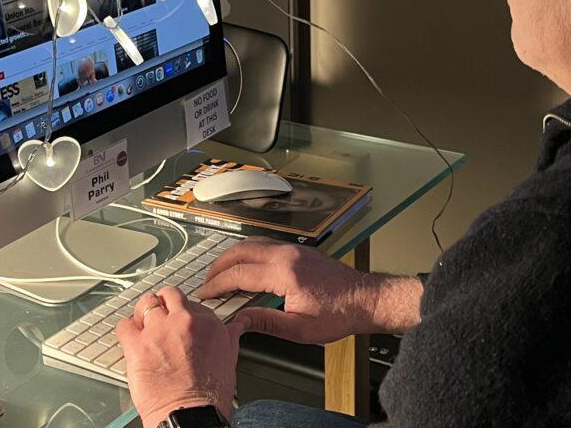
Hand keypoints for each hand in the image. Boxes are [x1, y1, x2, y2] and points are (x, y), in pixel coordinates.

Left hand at [116, 287, 243, 427]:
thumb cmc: (209, 396)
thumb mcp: (229, 359)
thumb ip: (230, 336)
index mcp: (207, 323)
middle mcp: (184, 321)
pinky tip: (129, 338)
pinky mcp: (138, 345)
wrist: (189, 417)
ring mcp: (159, 331)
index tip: (178, 320)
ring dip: (142, 313)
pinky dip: (125, 329)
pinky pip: (124, 325)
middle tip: (159, 315)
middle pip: (169, 295)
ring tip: (142, 324)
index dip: (182, 312)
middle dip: (163, 303)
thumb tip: (236, 326)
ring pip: (145, 304)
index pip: (191, 303)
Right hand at [198, 237, 422, 343]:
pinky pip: (263, 243)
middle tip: (207, 283)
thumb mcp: (299, 328)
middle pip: (239, 251)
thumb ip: (265, 322)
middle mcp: (286, 254)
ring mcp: (292, 248)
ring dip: (231, 257)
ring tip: (220, 275)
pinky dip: (246, 252)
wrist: (365, 298)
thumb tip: (239, 321)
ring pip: (250, 243)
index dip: (217, 284)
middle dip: (218, 266)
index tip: (205, 294)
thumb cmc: (339, 314)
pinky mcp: (297, 249)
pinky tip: (243, 266)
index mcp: (284, 273)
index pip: (239, 274)